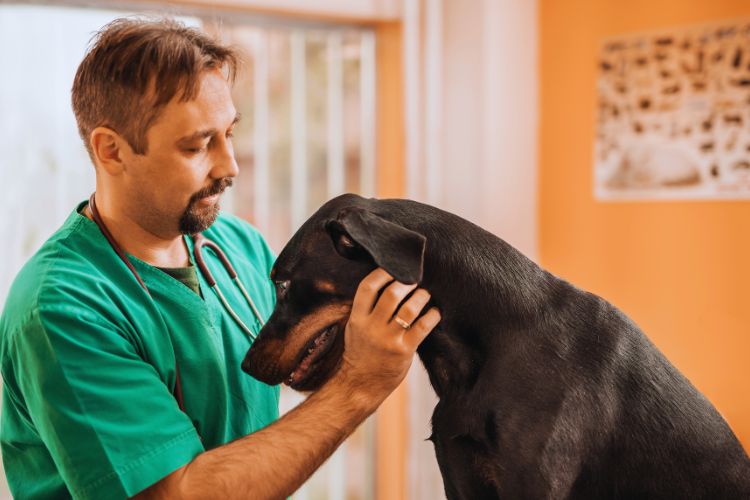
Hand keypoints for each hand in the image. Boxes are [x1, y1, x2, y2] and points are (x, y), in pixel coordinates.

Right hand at [335, 268, 440, 405]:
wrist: (359, 385)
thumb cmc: (360, 352)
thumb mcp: (354, 328)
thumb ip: (366, 308)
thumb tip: (386, 282)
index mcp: (357, 318)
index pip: (367, 287)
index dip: (382, 273)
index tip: (393, 267)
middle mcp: (372, 327)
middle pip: (392, 294)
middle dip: (407, 282)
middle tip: (415, 279)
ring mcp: (388, 340)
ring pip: (409, 309)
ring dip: (421, 296)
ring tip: (425, 294)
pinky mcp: (404, 351)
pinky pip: (423, 327)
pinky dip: (432, 315)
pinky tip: (435, 312)